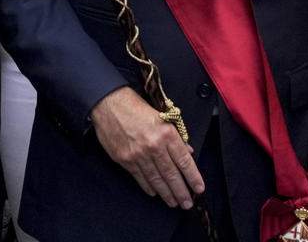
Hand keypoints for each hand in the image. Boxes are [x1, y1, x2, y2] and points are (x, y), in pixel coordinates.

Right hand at [90, 87, 203, 209]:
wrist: (109, 103)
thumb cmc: (135, 107)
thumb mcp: (161, 116)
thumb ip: (175, 136)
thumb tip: (187, 152)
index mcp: (166, 133)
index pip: (184, 161)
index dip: (193, 177)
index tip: (199, 188)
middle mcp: (154, 146)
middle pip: (172, 174)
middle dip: (181, 191)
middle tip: (187, 203)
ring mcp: (138, 154)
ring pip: (156, 179)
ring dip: (167, 193)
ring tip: (174, 202)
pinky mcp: (125, 159)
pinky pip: (140, 177)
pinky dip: (149, 187)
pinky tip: (155, 193)